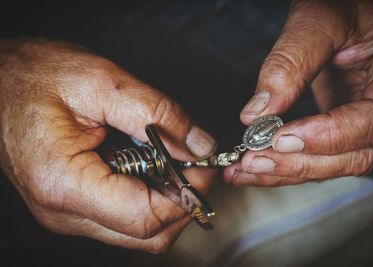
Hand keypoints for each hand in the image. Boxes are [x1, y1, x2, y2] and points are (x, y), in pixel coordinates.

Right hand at [0, 38, 216, 252]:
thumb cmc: (32, 76)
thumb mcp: (101, 82)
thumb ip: (157, 114)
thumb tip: (199, 144)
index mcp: (65, 184)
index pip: (145, 217)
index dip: (187, 194)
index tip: (206, 166)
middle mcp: (63, 212)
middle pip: (146, 236)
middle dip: (183, 203)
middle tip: (197, 164)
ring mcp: (68, 213)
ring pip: (138, 232)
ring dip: (168, 201)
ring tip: (174, 160)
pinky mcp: (74, 205)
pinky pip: (124, 217)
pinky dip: (149, 197)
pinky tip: (152, 166)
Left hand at [225, 0, 372, 185]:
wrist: (349, 11)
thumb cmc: (346, 6)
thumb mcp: (320, 20)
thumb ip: (291, 62)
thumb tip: (256, 114)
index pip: (372, 122)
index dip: (325, 136)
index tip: (279, 138)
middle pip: (351, 156)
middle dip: (297, 163)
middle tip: (252, 161)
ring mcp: (364, 124)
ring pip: (331, 164)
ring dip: (284, 172)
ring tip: (242, 171)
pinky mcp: (341, 129)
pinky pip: (317, 155)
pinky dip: (284, 163)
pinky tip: (254, 167)